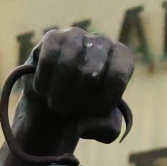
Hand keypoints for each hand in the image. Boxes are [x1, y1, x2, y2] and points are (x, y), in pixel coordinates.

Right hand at [19, 28, 135, 145]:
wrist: (57, 99)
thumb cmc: (86, 109)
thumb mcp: (104, 126)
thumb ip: (108, 129)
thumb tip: (87, 125)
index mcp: (123, 58)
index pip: (117, 77)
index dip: (103, 101)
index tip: (92, 112)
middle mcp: (103, 42)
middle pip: (90, 73)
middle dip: (77, 100)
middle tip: (69, 110)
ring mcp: (77, 35)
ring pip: (68, 65)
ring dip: (59, 94)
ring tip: (56, 103)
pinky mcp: (53, 37)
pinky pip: (48, 59)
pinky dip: (44, 81)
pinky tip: (43, 89)